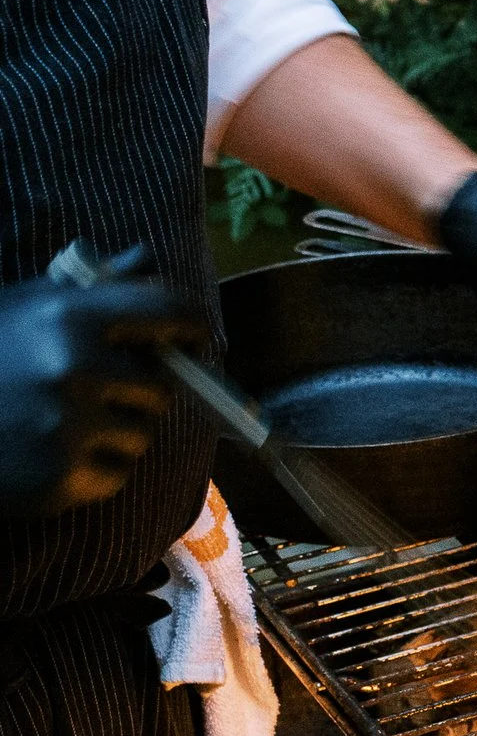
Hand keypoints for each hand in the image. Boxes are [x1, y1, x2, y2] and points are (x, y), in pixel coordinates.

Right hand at [0, 274, 202, 517]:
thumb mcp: (23, 306)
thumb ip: (88, 286)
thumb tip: (145, 258)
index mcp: (66, 315)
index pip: (168, 309)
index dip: (191, 325)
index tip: (194, 339)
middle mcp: (73, 367)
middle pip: (162, 386)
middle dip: (138, 390)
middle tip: (94, 389)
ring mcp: (68, 426)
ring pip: (142, 433)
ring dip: (116, 430)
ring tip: (61, 420)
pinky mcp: (63, 477)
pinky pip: (117, 472)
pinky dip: (95, 467)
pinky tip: (50, 451)